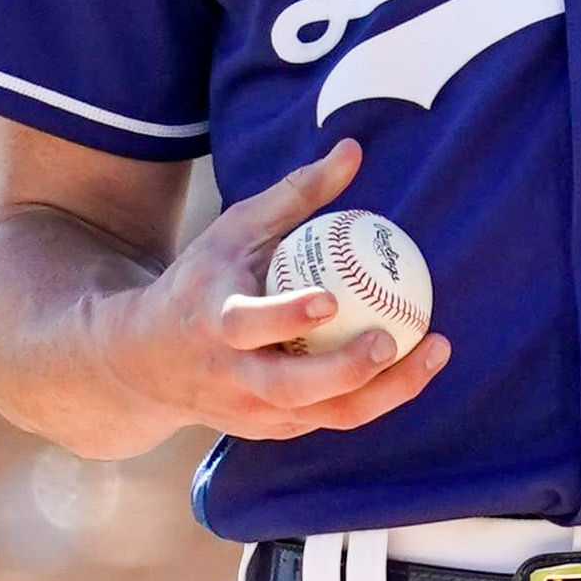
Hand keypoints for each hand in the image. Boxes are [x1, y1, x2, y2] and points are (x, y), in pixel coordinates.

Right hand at [91, 139, 450, 440]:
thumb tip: (352, 151)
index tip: (329, 300)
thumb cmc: (202, 281)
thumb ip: (295, 194)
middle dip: (345, 370)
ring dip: (386, 391)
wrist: (145, 363)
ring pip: (324, 414)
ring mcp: (252, 412)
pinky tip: (417, 364)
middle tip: (391, 338)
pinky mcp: (272, 430)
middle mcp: (231, 377)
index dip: (286, 317)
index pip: (246, 326)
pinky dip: (378, 396)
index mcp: (212, 323)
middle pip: (290, 387)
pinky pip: (332, 417)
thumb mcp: (236, 230)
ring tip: (435, 351)